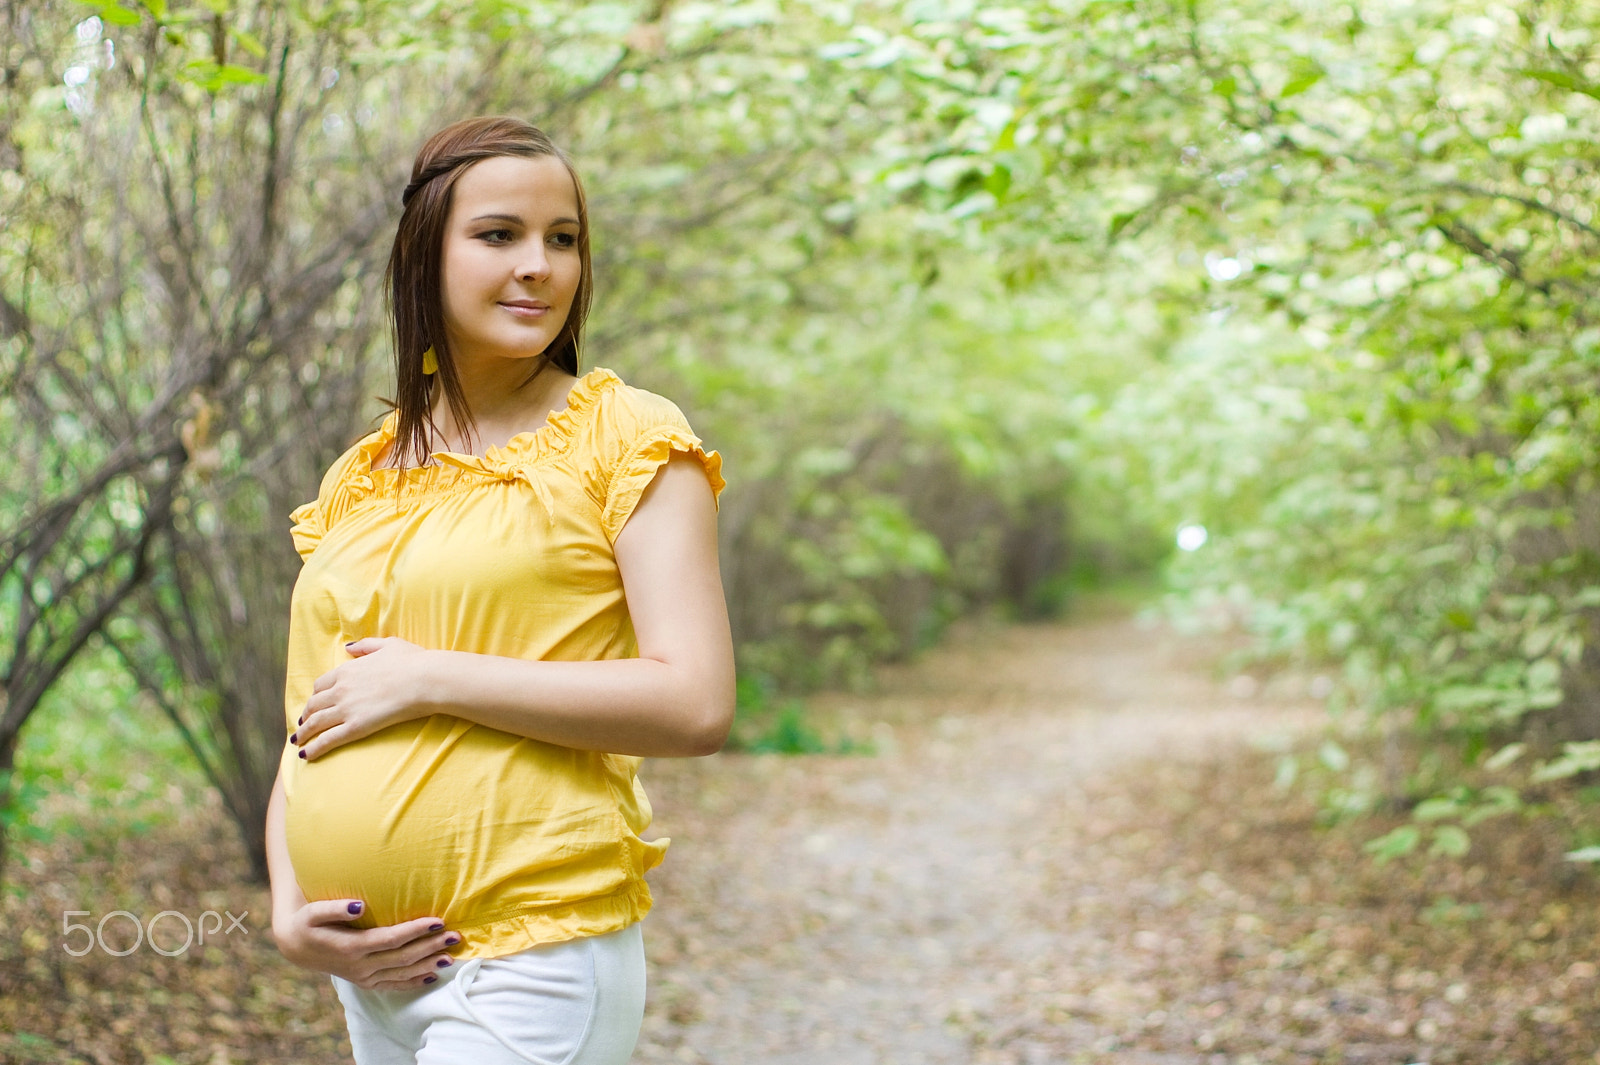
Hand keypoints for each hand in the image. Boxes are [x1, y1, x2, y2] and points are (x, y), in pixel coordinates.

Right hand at [272, 898, 459, 989]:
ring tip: (451, 956)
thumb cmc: (308, 922)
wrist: (297, 947)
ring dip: (428, 965)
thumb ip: (335, 908)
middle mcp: (360, 966)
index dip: (414, 931)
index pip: (390, 940)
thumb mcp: (314, 911)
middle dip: (430, 947)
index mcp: (350, 947)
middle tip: (455, 936)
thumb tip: (360, 905)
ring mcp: (364, 977)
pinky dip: (414, 982)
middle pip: (402, 958)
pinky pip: (394, 985)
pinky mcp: (366, 982)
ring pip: (402, 974)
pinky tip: (432, 976)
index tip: (437, 921)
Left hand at [293, 637, 431, 759]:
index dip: (315, 696)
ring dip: (303, 733)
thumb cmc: (412, 661)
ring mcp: (346, 708)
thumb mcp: (387, 644)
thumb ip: (365, 645)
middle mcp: (341, 689)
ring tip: (298, 742)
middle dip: (306, 715)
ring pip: (315, 723)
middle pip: (314, 705)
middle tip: (303, 724)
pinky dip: (313, 748)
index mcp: (347, 670)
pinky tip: (305, 755)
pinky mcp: (356, 726)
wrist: (425, 679)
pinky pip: (328, 739)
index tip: (315, 703)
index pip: (321, 685)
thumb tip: (348, 648)